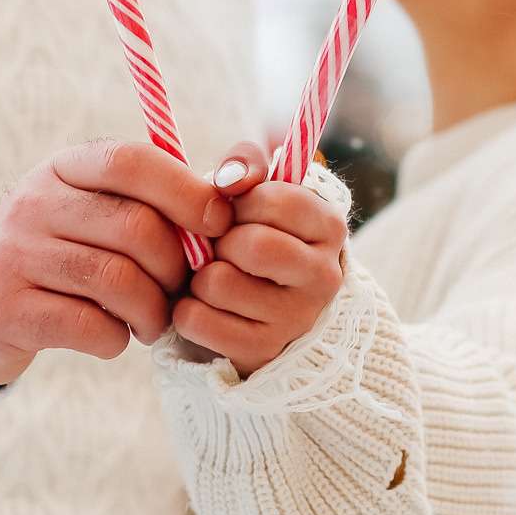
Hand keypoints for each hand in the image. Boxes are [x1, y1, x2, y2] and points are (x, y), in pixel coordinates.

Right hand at [0, 139, 232, 387]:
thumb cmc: (63, 251)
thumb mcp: (94, 208)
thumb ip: (158, 195)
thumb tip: (239, 188)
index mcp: (64, 168)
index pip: (132, 163)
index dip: (186, 191)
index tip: (219, 223)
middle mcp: (34, 203)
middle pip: (135, 229)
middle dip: (176, 268)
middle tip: (178, 291)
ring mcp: (14, 255)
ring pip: (118, 282)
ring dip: (153, 312)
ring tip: (152, 321)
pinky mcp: (6, 309)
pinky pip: (90, 327)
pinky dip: (117, 339)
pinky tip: (113, 336)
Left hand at [173, 140, 348, 375]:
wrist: (254, 307)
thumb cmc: (251, 234)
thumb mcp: (255, 191)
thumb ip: (245, 164)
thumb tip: (228, 180)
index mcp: (328, 226)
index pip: (274, 199)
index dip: (240, 203)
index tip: (236, 215)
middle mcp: (325, 275)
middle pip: (252, 245)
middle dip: (221, 243)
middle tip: (222, 250)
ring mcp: (298, 318)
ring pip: (219, 283)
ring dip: (201, 278)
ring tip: (214, 279)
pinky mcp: (264, 350)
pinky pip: (198, 321)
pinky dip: (186, 311)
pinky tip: (203, 308)